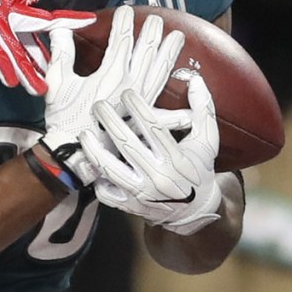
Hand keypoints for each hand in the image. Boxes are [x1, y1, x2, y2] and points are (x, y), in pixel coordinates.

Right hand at [0, 0, 92, 92]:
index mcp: (11, 2)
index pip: (43, 15)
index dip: (66, 20)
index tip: (89, 22)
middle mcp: (6, 11)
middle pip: (32, 38)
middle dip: (46, 59)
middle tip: (61, 78)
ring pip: (15, 49)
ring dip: (27, 70)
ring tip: (39, 88)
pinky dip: (2, 65)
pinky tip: (10, 80)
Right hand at [41, 6, 186, 184]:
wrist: (72, 152)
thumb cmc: (64, 118)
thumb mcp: (58, 82)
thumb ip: (62, 54)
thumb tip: (61, 29)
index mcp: (110, 75)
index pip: (121, 41)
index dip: (124, 23)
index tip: (126, 10)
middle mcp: (130, 86)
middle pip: (145, 53)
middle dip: (151, 33)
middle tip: (158, 19)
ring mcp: (139, 103)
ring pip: (160, 74)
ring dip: (169, 54)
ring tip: (178, 38)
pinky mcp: (142, 121)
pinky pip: (165, 114)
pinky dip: (180, 113)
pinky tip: (193, 108)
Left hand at [81, 79, 221, 234]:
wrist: (196, 211)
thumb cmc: (198, 168)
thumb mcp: (207, 141)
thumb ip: (203, 110)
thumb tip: (195, 79)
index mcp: (177, 159)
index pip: (154, 128)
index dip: (138, 108)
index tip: (127, 93)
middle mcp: (159, 178)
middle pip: (127, 145)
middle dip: (109, 121)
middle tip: (98, 104)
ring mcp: (143, 194)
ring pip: (111, 170)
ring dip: (94, 150)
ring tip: (85, 132)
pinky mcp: (131, 207)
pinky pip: (107, 194)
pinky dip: (96, 180)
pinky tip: (89, 163)